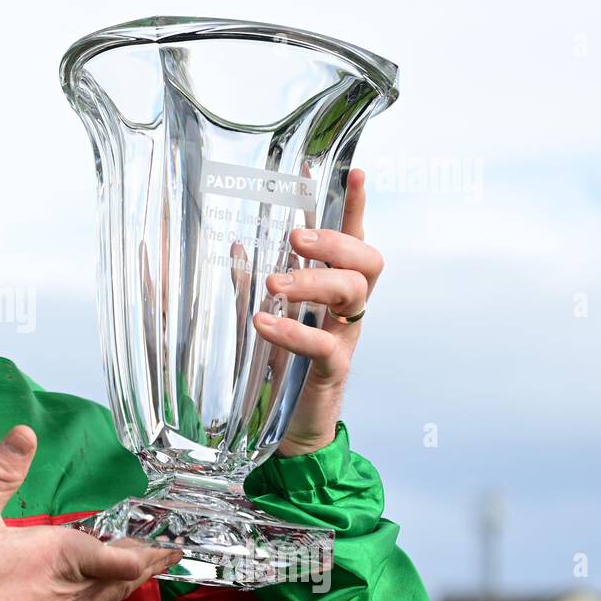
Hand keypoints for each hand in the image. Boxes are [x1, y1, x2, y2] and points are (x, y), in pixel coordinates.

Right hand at [0, 425, 181, 600]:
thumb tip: (26, 432)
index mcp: (61, 556)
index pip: (118, 553)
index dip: (146, 548)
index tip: (173, 541)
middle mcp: (72, 589)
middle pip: (124, 576)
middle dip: (149, 562)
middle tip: (172, 551)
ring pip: (110, 596)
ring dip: (132, 579)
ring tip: (149, 568)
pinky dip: (108, 595)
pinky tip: (98, 594)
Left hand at [252, 168, 383, 456]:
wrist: (292, 429)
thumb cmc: (282, 366)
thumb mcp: (264, 314)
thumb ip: (251, 281)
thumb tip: (235, 242)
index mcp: (333, 289)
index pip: (353, 239)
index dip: (356, 207)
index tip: (354, 171)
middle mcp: (347, 309)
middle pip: (365, 262)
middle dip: (334, 243)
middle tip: (294, 240)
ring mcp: (345, 338)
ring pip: (353, 294)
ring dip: (312, 282)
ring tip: (272, 284)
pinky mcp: (333, 371)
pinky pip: (326, 345)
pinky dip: (294, 330)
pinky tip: (264, 323)